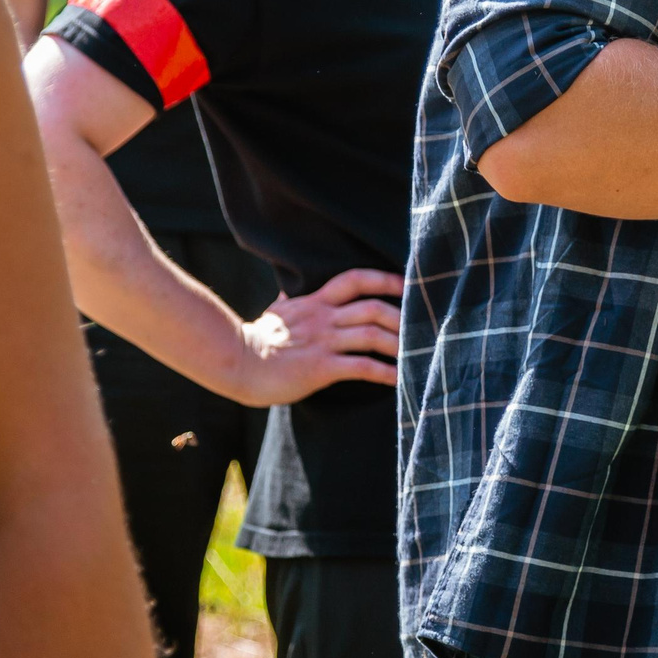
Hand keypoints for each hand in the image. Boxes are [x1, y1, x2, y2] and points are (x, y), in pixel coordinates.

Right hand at [234, 265, 402, 405]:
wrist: (236, 362)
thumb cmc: (256, 339)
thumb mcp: (277, 310)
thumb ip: (292, 299)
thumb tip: (291, 286)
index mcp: (315, 301)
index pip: (354, 279)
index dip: (383, 279)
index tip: (405, 284)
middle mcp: (323, 318)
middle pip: (372, 308)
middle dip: (401, 315)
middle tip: (421, 324)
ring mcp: (323, 342)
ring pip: (372, 335)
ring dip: (399, 344)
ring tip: (417, 353)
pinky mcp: (321, 367)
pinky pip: (362, 367)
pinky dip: (385, 372)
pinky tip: (398, 379)